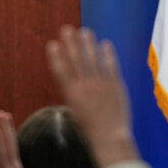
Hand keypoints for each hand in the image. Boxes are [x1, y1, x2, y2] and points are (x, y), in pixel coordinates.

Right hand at [46, 26, 136, 167]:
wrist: (110, 138)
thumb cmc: (91, 129)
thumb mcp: (75, 112)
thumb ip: (75, 94)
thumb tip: (74, 81)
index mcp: (71, 94)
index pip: (61, 70)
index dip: (56, 56)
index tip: (52, 44)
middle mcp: (84, 86)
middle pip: (75, 59)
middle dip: (70, 43)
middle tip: (67, 29)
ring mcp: (100, 84)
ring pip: (92, 59)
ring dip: (88, 44)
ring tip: (85, 32)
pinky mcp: (115, 85)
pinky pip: (110, 65)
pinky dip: (107, 54)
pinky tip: (105, 44)